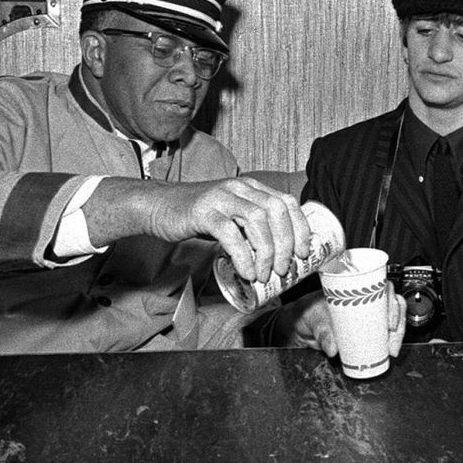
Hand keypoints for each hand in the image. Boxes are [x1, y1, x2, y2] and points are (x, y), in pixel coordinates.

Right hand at [92, 176, 309, 283]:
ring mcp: (221, 197)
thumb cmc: (199, 216)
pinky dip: (243, 255)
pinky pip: (230, 233)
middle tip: (283, 269)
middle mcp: (240, 187)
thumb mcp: (232, 215)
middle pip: (276, 211)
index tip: (302, 253)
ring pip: (257, 220)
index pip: (287, 202)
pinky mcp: (204, 211)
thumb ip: (253, 226)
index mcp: (252, 187)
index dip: (300, 228)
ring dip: (266, 252)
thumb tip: (280, 254)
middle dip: (286, 243)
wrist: (159, 207)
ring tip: (264, 274)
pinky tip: (246, 271)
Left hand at [286, 289, 405, 357]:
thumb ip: (322, 333)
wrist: (301, 325)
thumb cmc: (307, 311)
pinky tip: (390, 351)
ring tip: (392, 349)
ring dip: (397, 334)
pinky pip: (383, 333)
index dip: (392, 302)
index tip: (390, 321)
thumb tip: (333, 348)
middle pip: (393, 305)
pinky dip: (390, 341)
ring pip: (392, 319)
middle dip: (399, 323)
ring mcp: (367, 314)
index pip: (383, 287)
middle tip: (392, 340)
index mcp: (356, 287)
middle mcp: (366, 298)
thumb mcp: (314, 318)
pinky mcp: (366, 329)